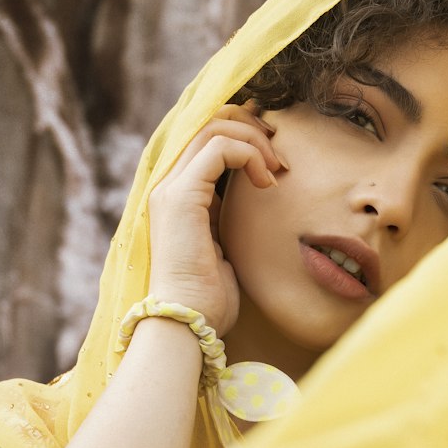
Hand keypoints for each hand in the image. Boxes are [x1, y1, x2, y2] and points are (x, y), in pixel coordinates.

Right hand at [146, 100, 282, 335]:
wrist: (189, 324)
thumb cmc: (210, 298)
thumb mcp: (225, 243)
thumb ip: (229, 214)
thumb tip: (255, 192)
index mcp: (177, 194)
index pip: (204, 137)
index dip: (241, 131)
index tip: (273, 151)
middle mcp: (167, 184)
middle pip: (208, 123)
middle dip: (250, 126)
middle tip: (279, 149)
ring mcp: (170, 189)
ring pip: (214, 128)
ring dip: (254, 140)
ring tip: (276, 168)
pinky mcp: (181, 197)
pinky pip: (220, 149)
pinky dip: (250, 155)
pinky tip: (267, 182)